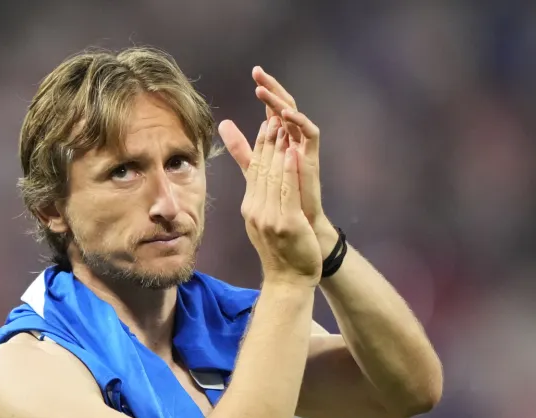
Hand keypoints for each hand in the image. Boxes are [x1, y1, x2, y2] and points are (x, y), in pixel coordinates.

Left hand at [218, 67, 326, 232]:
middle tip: (258, 72)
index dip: (265, 91)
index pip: (272, 109)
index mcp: (281, 140)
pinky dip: (299, 122)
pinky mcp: (312, 160)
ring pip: (294, 117)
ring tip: (264, 91)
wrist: (299, 228)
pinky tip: (284, 114)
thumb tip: (223, 124)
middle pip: (284, 107)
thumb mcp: (254, 168)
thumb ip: (241, 148)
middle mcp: (293, 141)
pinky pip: (310, 134)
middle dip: (272, 89)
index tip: (254, 72)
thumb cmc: (280, 200)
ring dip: (280, 102)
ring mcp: (304, 149)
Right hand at [241, 117, 321, 286]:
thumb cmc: (280, 250)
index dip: (260, 145)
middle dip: (267, 141)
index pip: (254, 170)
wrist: (289, 279)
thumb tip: (251, 174)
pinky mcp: (287, 224)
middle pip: (261, 169)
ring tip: (283, 127)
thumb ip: (260, 195)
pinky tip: (293, 152)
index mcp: (250, 207)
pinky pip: (287, 192)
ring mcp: (270, 217)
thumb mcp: (264, 219)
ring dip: (277, 149)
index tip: (266, 123)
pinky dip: (289, 170)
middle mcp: (255, 210)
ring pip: (273, 176)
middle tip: (273, 116)